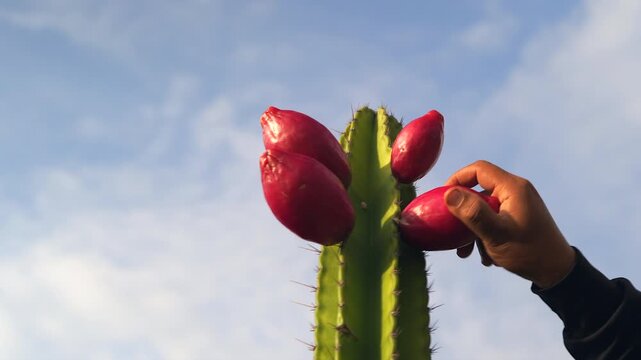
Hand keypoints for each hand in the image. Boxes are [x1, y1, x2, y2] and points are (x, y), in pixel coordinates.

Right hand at [443, 160, 575, 287]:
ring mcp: (518, 204)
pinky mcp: (519, 216)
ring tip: (469, 252)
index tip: (443, 199)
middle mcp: (516, 190)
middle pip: (479, 190)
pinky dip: (485, 233)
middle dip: (464, 213)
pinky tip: (485, 255)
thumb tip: (449, 194)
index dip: (457, 180)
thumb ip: (473, 212)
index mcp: (513, 188)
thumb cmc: (528, 252)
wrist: (557, 272)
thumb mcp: (496, 234)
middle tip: (453, 233)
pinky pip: (494, 218)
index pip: (478, 169)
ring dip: (473, 228)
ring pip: (484, 208)